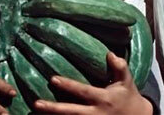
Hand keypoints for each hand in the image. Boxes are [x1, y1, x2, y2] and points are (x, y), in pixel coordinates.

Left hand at [34, 52, 152, 114]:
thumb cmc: (129, 97)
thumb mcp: (127, 82)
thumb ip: (120, 67)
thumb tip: (110, 54)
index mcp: (103, 99)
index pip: (83, 91)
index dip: (68, 86)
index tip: (52, 79)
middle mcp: (96, 113)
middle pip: (72, 112)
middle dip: (54, 108)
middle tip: (36, 103)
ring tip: (34, 114)